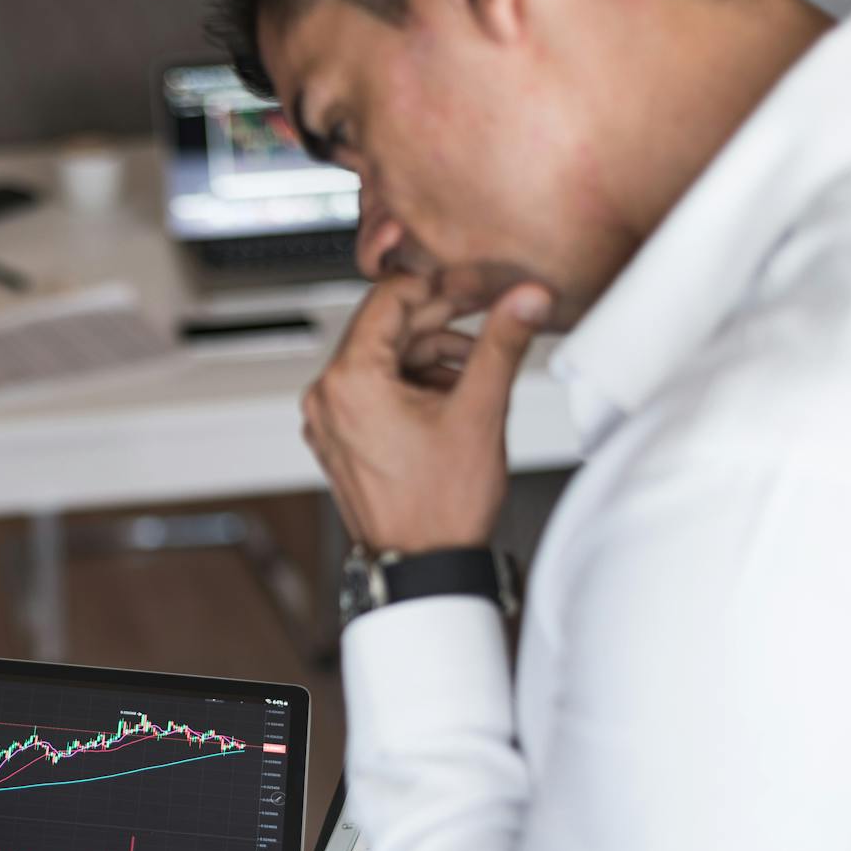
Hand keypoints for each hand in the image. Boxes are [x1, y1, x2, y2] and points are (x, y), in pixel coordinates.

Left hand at [301, 275, 550, 553]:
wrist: (422, 566)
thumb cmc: (438, 508)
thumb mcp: (478, 412)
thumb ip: (500, 343)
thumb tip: (524, 299)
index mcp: (349, 382)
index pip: (388, 299)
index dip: (440, 284)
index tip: (477, 285)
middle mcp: (327, 397)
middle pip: (386, 329)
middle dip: (442, 321)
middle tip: (490, 313)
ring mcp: (330, 420)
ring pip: (385, 359)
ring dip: (433, 355)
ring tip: (479, 370)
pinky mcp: (342, 438)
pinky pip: (376, 390)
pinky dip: (415, 383)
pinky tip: (454, 395)